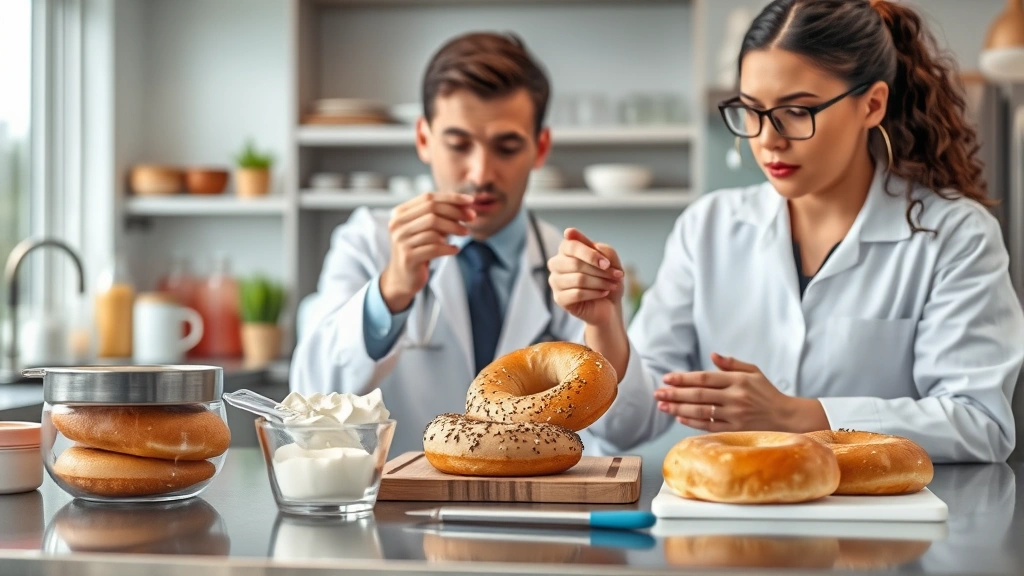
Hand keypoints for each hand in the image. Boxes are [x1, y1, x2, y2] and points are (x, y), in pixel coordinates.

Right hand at [380, 192, 474, 311]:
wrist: (403, 278)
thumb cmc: (419, 249)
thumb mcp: (428, 229)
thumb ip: (442, 216)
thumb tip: (467, 204)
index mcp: (400, 213)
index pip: (428, 198)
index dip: (451, 198)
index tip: (470, 200)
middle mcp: (397, 225)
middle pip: (431, 210)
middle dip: (455, 212)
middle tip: (472, 217)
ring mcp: (401, 241)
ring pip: (433, 228)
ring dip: (454, 228)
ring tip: (465, 232)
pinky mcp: (408, 257)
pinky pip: (434, 248)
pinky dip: (448, 247)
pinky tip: (455, 249)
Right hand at [547, 228, 624, 327]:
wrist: (609, 304)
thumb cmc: (607, 279)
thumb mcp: (611, 261)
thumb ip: (602, 249)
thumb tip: (584, 240)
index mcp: (566, 250)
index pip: (570, 245)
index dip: (590, 254)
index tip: (607, 264)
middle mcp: (556, 264)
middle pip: (575, 263)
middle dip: (600, 271)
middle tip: (616, 276)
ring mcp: (555, 281)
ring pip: (578, 279)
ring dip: (600, 282)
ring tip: (612, 285)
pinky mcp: (559, 298)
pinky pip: (577, 293)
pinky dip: (595, 293)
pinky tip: (604, 293)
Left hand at [654, 353, 828, 432]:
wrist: (787, 417)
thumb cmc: (767, 392)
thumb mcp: (754, 372)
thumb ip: (732, 364)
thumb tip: (712, 355)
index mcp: (738, 381)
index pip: (704, 378)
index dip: (684, 378)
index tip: (667, 379)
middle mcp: (735, 397)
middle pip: (699, 395)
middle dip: (675, 394)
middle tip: (657, 394)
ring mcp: (735, 415)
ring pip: (701, 412)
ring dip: (679, 409)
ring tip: (663, 406)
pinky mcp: (736, 430)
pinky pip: (709, 426)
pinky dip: (692, 422)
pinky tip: (679, 418)